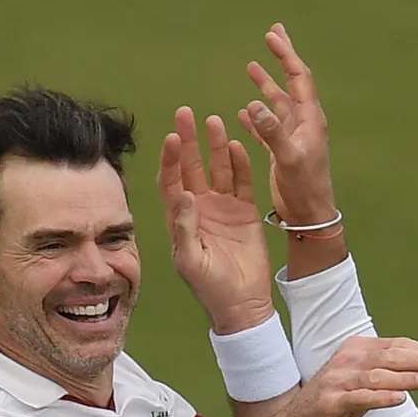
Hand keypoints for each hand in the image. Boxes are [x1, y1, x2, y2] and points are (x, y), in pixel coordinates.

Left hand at [158, 107, 274, 334]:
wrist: (242, 303)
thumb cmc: (209, 287)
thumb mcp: (189, 260)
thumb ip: (184, 227)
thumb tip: (185, 194)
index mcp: (180, 218)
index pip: (171, 181)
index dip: (171, 159)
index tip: (172, 138)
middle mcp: (200, 208)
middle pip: (192, 167)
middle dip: (189, 141)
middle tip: (186, 113)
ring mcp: (224, 208)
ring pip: (218, 170)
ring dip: (215, 146)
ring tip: (214, 121)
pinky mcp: (246, 212)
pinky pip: (243, 182)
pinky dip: (241, 165)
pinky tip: (239, 146)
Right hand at [237, 23, 337, 227]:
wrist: (310, 215)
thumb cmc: (304, 189)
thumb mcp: (288, 159)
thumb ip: (272, 133)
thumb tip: (254, 104)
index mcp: (310, 120)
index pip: (298, 78)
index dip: (286, 55)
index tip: (272, 36)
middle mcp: (303, 124)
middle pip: (291, 83)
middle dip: (281, 59)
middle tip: (272, 35)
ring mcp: (293, 137)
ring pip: (278, 103)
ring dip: (266, 86)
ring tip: (252, 67)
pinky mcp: (284, 151)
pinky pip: (268, 127)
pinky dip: (257, 117)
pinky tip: (244, 111)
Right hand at [275, 337, 417, 416]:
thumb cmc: (335, 402)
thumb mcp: (362, 381)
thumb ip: (387, 371)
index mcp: (354, 350)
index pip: (394, 346)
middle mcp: (346, 361)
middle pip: (389, 357)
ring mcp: (337, 381)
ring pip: (377, 376)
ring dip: (405, 378)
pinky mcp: (330, 402)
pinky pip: (360, 398)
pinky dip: (381, 398)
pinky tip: (400, 399)